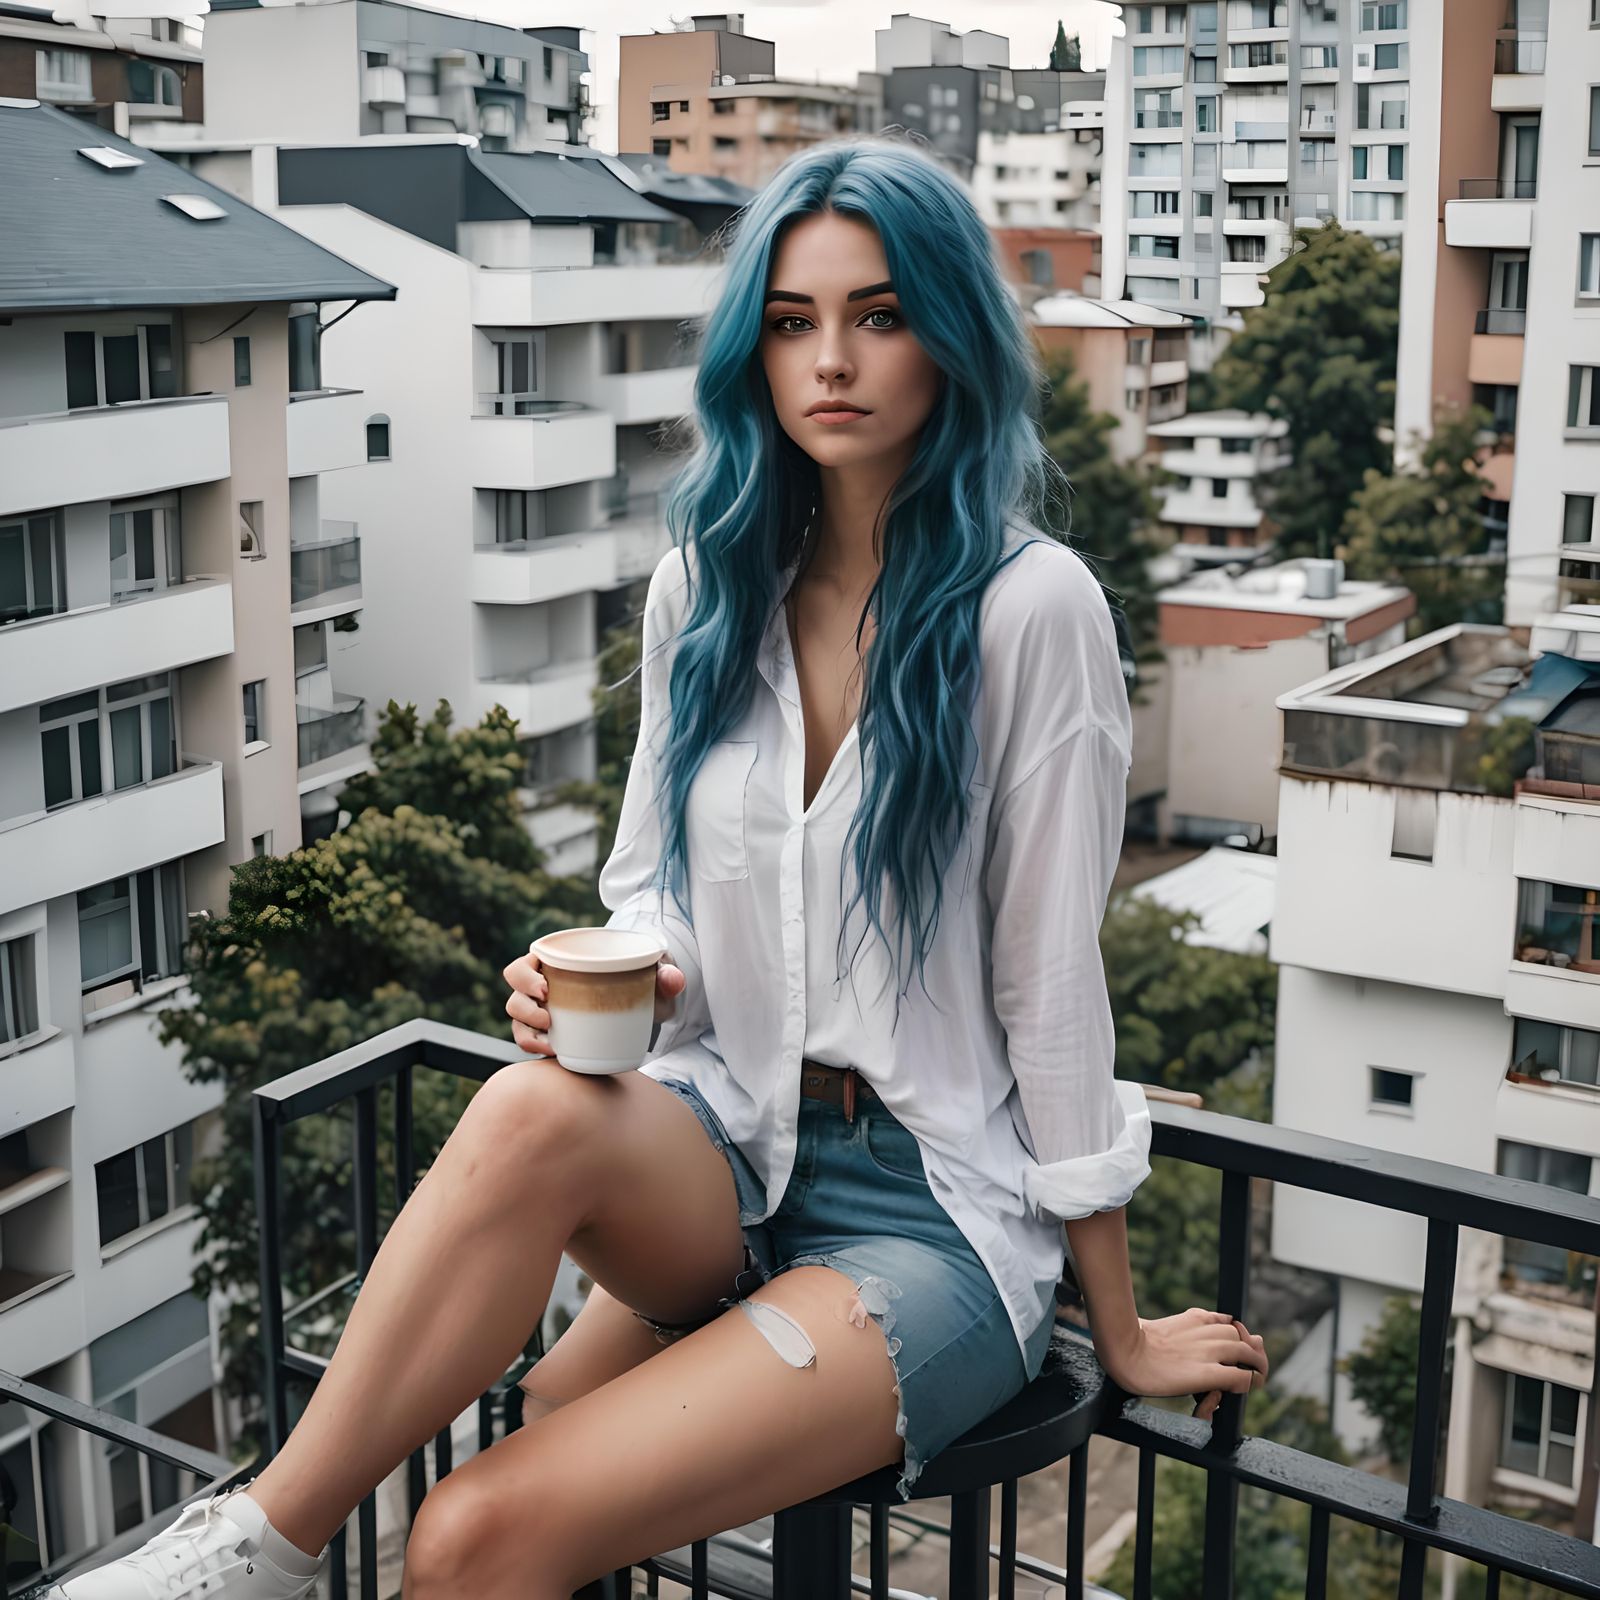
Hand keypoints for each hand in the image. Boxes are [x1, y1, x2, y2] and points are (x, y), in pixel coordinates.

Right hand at [502, 949, 686, 1056]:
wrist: (641, 1006)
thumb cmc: (640, 983)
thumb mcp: (654, 978)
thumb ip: (666, 975)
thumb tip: (672, 979)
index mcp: (559, 962)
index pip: (525, 962)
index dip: (525, 974)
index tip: (546, 988)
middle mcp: (544, 985)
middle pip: (514, 990)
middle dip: (524, 1003)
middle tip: (549, 1014)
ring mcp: (543, 1010)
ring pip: (516, 1016)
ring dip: (527, 1028)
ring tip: (551, 1039)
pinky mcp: (548, 1033)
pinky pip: (527, 1040)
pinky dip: (534, 1047)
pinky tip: (553, 1053)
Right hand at [1098, 1308, 1267, 1420]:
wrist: (1124, 1352)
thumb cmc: (1138, 1341)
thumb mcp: (1169, 1325)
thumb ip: (1192, 1324)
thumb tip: (1219, 1323)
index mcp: (1197, 1318)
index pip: (1230, 1323)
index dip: (1238, 1338)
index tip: (1237, 1350)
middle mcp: (1207, 1331)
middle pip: (1242, 1338)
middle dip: (1250, 1352)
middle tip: (1250, 1368)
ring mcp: (1209, 1352)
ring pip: (1248, 1354)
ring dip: (1255, 1367)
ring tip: (1254, 1379)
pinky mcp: (1208, 1373)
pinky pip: (1240, 1378)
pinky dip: (1247, 1383)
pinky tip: (1241, 1389)